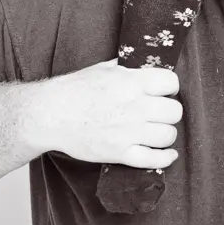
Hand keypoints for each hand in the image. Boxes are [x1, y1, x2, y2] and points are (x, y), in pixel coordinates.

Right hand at [27, 59, 182, 169]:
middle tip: (159, 112)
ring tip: (157, 130)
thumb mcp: (105, 68)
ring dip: (166, 133)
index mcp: (132, 82)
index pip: (171, 83)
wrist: (49, 115)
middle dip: (169, 111)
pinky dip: (165, 158)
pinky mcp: (118, 153)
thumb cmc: (76, 89)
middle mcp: (134, 106)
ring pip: (168, 134)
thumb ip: (130, 68)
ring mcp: (127, 131)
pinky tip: (168, 154)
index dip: (170, 88)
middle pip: (174, 111)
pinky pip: (152, 159)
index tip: (164, 92)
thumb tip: (148, 65)